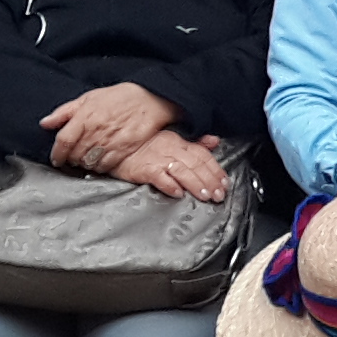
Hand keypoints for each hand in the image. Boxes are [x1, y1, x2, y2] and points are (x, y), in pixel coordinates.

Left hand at [45, 82, 179, 173]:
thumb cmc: (119, 97)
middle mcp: (96, 131)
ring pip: (89, 162)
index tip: (56, 159)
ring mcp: (111, 141)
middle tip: (72, 158)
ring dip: (84, 164)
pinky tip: (100, 161)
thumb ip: (64, 112)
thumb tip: (45, 123)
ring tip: (86, 159)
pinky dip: (100, 167)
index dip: (56, 153)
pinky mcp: (125, 149)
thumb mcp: (89, 97)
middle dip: (70, 159)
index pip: (63, 141)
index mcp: (85, 117)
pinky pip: (106, 165)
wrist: (151, 98)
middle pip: (75, 154)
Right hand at [115, 130, 235, 202]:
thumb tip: (214, 142)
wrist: (112, 147)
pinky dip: (169, 185)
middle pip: (196, 164)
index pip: (202, 155)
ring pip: (182, 170)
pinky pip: (158, 176)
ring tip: (204, 196)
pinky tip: (178, 193)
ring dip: (195, 184)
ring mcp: (156, 158)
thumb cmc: (142, 147)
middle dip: (210, 180)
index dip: (216, 169)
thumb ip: (194, 143)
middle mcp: (170, 148)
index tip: (224, 183)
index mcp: (178, 142)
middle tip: (219, 195)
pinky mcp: (142, 169)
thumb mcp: (170, 140)